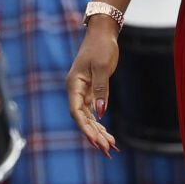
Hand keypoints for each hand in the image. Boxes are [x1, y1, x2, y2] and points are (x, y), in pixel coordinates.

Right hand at [66, 26, 119, 156]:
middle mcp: (76, 91)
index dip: (85, 129)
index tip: (96, 142)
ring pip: (88, 117)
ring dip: (98, 132)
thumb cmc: (101, 47)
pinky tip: (107, 134)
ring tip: (110, 146)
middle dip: (94, 135)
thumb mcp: (102, 67)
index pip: (76, 112)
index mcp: (74, 85)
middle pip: (82, 119)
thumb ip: (101, 90)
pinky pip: (93, 112)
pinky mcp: (91, 91)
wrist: (102, 33)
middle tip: (108, 150)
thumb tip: (100, 113)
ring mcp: (83, 92)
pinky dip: (100, 123)